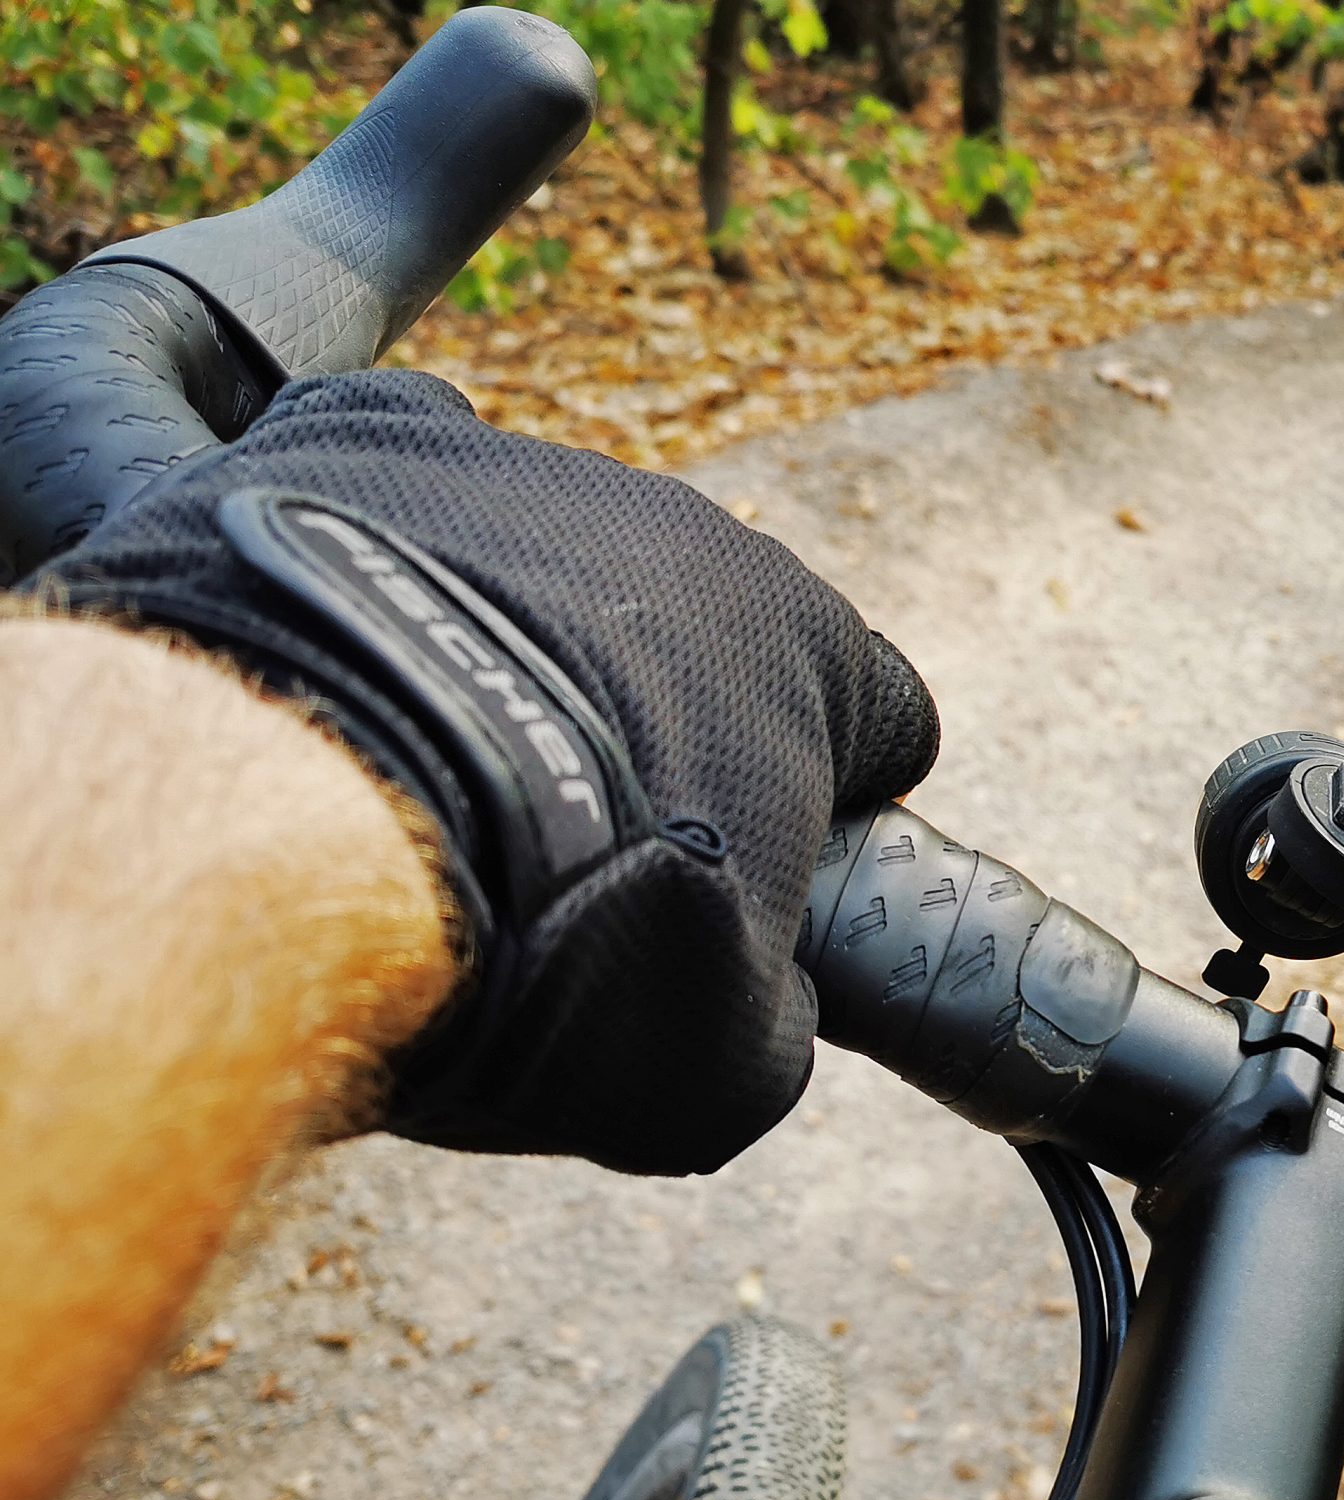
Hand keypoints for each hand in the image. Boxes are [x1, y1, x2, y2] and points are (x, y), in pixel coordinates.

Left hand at [39, 370, 937, 1173]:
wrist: (305, 829)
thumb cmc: (545, 944)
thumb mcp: (714, 1063)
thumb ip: (774, 1017)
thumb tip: (760, 1014)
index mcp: (812, 654)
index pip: (882, 715)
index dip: (832, 804)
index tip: (762, 876)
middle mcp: (690, 531)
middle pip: (706, 630)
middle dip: (657, 722)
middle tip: (564, 845)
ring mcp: (525, 470)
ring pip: (552, 553)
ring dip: (515, 640)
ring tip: (418, 767)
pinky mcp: (359, 436)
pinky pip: (392, 461)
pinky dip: (371, 531)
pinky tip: (329, 637)